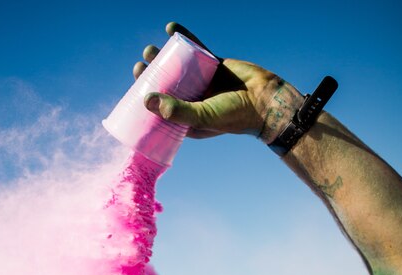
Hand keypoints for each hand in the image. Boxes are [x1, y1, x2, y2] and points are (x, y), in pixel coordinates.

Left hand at [132, 22, 302, 140]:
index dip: (148, 99)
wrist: (265, 101)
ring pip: (179, 67)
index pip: (163, 109)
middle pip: (168, 86)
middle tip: (140, 66)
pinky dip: (184, 38)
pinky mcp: (214, 65)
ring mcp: (203, 82)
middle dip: (152, 76)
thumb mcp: (201, 116)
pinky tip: (171, 28)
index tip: (135, 87)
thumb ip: (176, 110)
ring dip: (164, 57)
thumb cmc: (234, 116)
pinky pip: (196, 49)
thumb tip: (147, 100)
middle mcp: (194, 100)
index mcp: (189, 119)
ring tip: (149, 50)